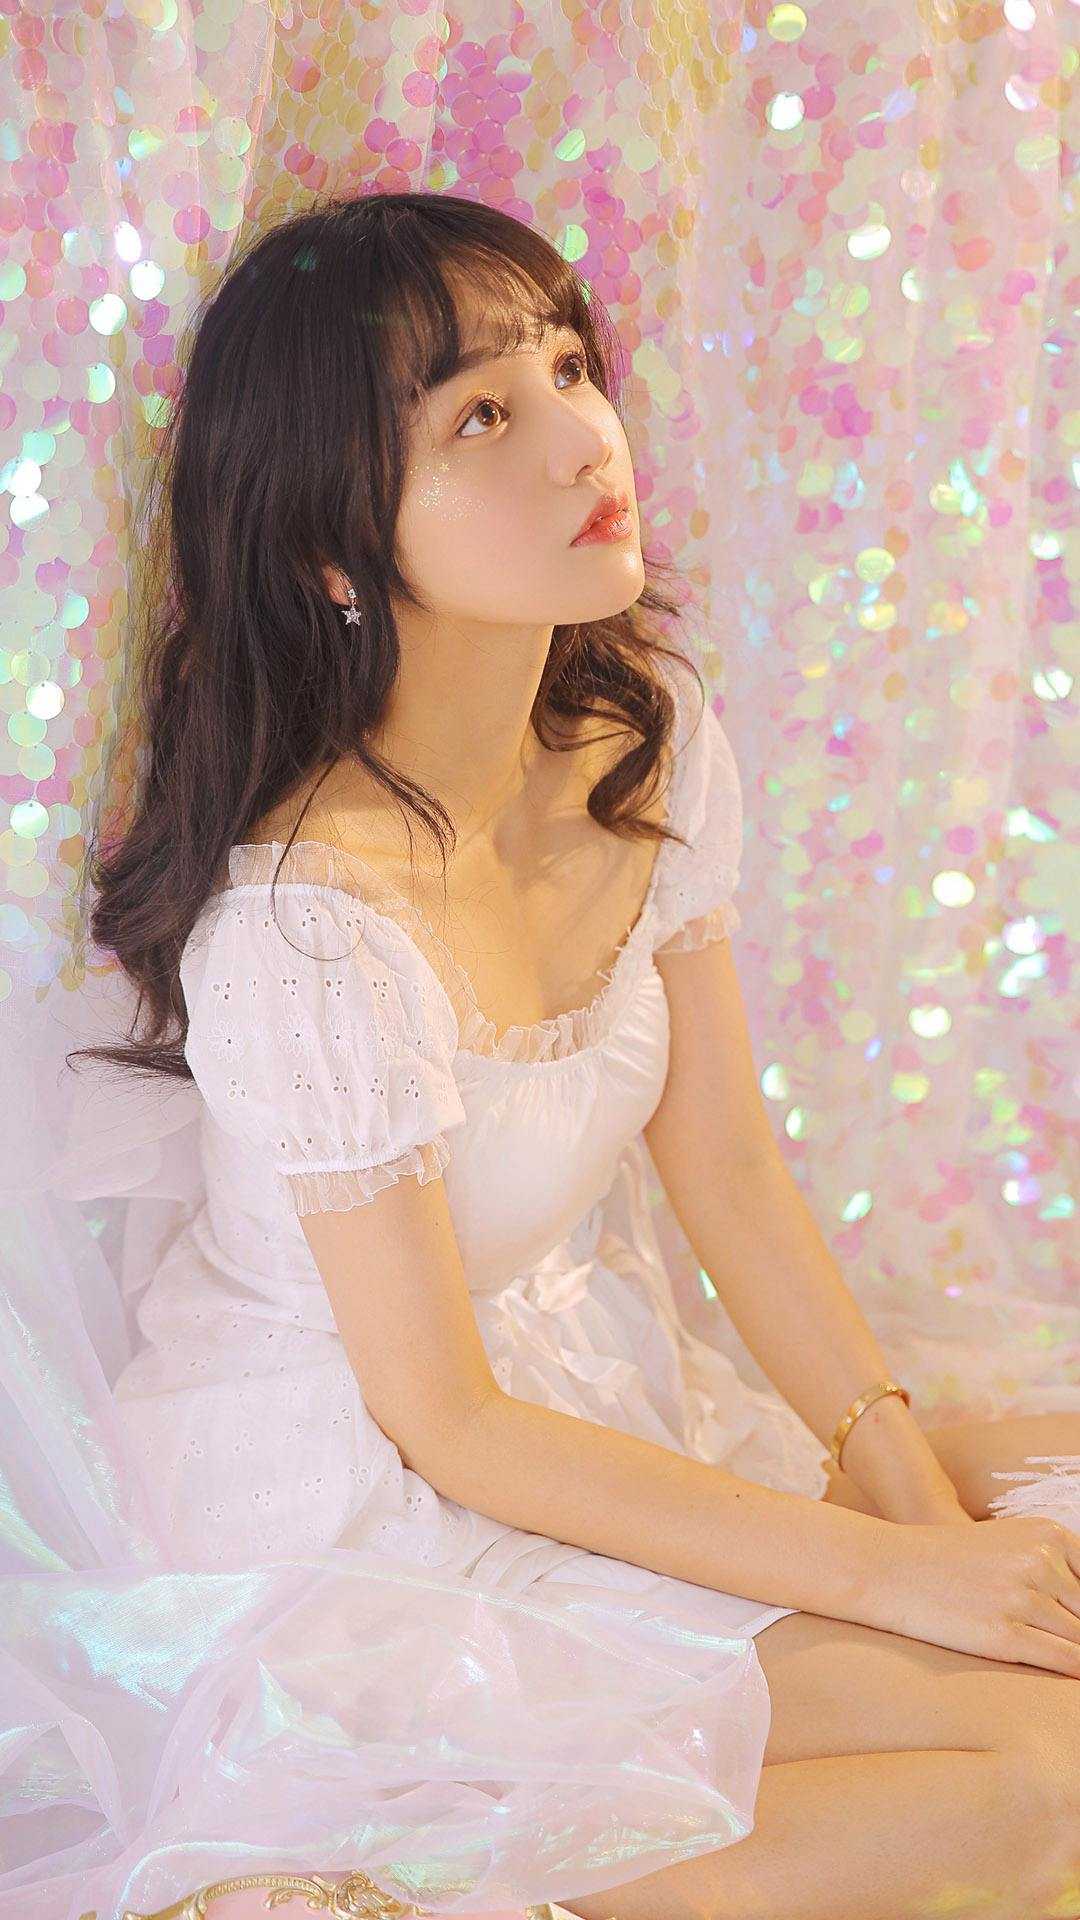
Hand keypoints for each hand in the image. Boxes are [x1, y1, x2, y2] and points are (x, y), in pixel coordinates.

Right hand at [860, 1511, 1079, 1678]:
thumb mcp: (1010, 1544)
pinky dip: (1075, 1672)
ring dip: (1077, 1651)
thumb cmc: (951, 1561)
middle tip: (1064, 1636)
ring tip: (1061, 1653)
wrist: (891, 1569)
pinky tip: (1071, 1681)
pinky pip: (1066, 1661)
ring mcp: (1023, 1598)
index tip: (1075, 1619)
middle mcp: (1040, 1561)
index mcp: (1047, 1534)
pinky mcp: (1005, 1635)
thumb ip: (1054, 1566)